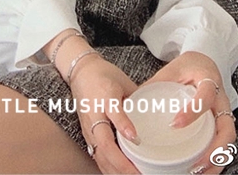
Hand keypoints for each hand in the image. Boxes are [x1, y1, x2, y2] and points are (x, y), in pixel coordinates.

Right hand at [68, 52, 141, 173]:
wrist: (81, 71)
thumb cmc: (104, 74)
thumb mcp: (123, 81)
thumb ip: (138, 98)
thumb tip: (157, 112)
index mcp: (105, 96)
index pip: (114, 112)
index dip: (124, 125)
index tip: (136, 138)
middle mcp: (94, 114)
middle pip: (104, 143)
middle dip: (121, 162)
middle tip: (138, 173)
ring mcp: (88, 127)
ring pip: (99, 154)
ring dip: (115, 170)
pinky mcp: (86, 135)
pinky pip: (96, 155)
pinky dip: (107, 168)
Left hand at [139, 52, 236, 174]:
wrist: (205, 62)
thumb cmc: (188, 67)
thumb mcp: (171, 70)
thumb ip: (155, 85)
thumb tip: (131, 104)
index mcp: (208, 79)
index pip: (206, 96)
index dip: (193, 112)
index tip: (175, 124)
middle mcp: (221, 99)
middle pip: (227, 128)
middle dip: (214, 150)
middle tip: (195, 164)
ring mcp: (224, 112)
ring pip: (228, 141)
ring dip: (216, 160)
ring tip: (198, 173)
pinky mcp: (222, 123)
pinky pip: (224, 143)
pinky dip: (216, 159)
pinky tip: (202, 170)